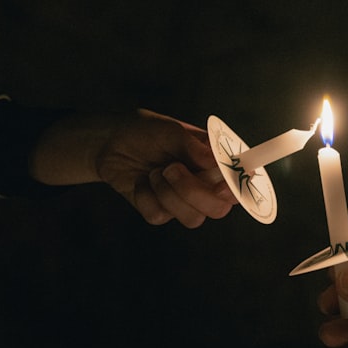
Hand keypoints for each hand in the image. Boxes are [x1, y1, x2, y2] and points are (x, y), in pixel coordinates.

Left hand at [30, 109, 236, 226]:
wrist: (108, 143)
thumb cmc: (144, 130)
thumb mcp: (168, 129)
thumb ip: (192, 145)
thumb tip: (214, 160)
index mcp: (214, 162)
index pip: (238, 182)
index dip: (235, 188)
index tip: (221, 183)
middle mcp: (203, 184)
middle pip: (219, 209)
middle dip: (194, 192)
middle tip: (171, 168)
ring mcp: (182, 200)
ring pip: (192, 218)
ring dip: (168, 193)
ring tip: (153, 172)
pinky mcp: (160, 211)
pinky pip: (160, 217)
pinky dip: (146, 197)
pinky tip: (141, 182)